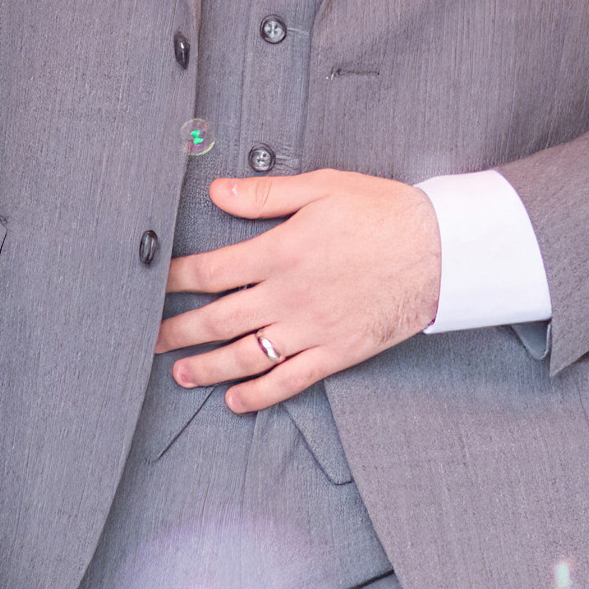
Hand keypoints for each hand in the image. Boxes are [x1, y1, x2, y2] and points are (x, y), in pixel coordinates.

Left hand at [158, 171, 442, 410]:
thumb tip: (215, 191)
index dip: (173, 280)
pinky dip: (258, 395)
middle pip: (216, 320)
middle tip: (148, 340)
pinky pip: (288, 381)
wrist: (439, 250)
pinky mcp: (335, 352)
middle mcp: (287, 297)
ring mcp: (310, 329)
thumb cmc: (382, 212)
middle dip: (177, 331)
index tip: (152, 286)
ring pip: (244, 356)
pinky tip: (235, 401)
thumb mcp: (321, 187)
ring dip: (207, 367)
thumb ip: (264, 195)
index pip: (209, 272)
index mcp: (279, 253)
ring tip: (181, 373)